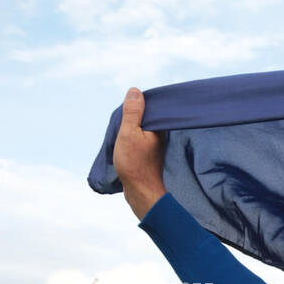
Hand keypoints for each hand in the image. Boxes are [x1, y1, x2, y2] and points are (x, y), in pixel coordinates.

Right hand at [113, 88, 167, 219]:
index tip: (127, 109)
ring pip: (141, 126)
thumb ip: (132, 112)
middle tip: (122, 122)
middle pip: (145, 115)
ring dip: (130, 126)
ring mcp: (155, 143)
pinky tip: (124, 142)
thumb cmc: (135, 163)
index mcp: (160, 127)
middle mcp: (161, 134)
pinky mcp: (148, 152)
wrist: (140, 191)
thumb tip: (135, 91)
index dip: (138, 103)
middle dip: (132, 115)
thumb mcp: (129, 133)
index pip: (152, 105)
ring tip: (122, 133)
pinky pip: (139, 136)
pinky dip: (130, 136)